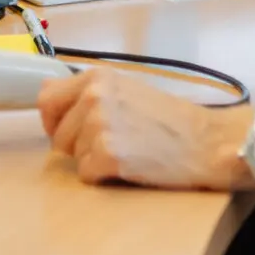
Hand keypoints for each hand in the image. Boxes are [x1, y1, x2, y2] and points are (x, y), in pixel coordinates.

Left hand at [38, 68, 249, 189]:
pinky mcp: (109, 155)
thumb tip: (48, 96)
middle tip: (107, 145)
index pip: (46, 98)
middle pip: (56, 133)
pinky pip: (86, 174)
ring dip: (92, 160)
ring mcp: (100, 125)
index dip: (53, 120)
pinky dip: (104, 176)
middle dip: (75, 145)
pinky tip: (129, 166)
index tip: (68, 129)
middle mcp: (93, 96)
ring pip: (72, 155)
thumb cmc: (171, 120)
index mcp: (96, 77)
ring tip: (126, 152)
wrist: (208, 142)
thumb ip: (89, 92)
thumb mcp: (126, 90)